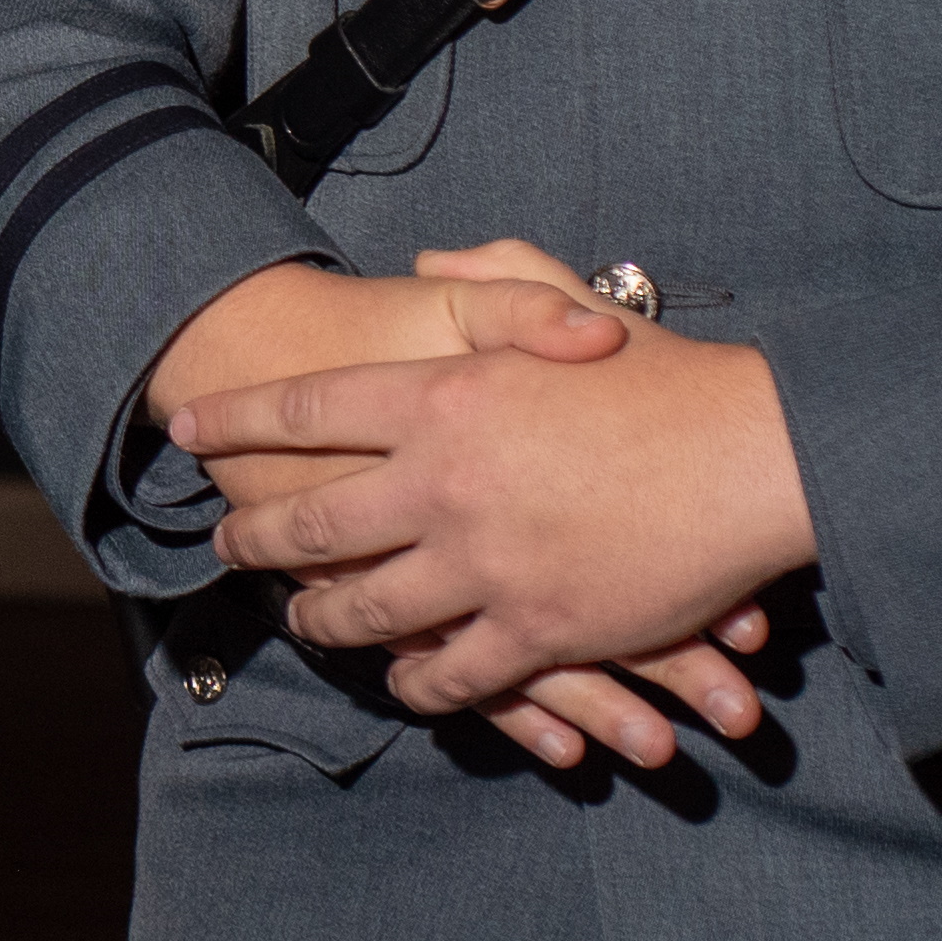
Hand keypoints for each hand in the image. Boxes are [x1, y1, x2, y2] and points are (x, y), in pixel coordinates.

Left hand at [174, 280, 815, 769]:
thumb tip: (426, 259)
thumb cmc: (665, 374)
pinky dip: (417, 681)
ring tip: (299, 619)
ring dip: (323, 619)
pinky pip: (448, 675)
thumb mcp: (562, 303)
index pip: (305, 409)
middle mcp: (442, 482)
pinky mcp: (534, 631)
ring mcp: (482, 563)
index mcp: (442, 395)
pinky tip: (401, 680)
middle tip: (227, 541)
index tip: (187, 430)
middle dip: (255, 534)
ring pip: (364, 610)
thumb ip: (485, 276)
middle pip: (310, 521)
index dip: (237, 422)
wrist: (754, 455)